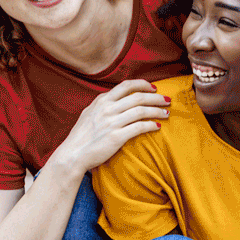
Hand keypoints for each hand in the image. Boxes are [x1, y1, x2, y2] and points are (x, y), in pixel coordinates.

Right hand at [47, 80, 169, 175]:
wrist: (73, 154)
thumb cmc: (81, 136)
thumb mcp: (89, 113)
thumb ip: (102, 105)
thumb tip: (117, 99)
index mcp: (101, 100)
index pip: (126, 86)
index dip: (143, 84)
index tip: (154, 88)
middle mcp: (107, 108)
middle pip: (138, 97)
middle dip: (156, 97)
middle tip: (167, 100)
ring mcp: (112, 122)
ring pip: (141, 110)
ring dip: (157, 111)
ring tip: (166, 113)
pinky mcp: (117, 137)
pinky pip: (139, 127)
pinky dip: (151, 125)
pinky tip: (157, 127)